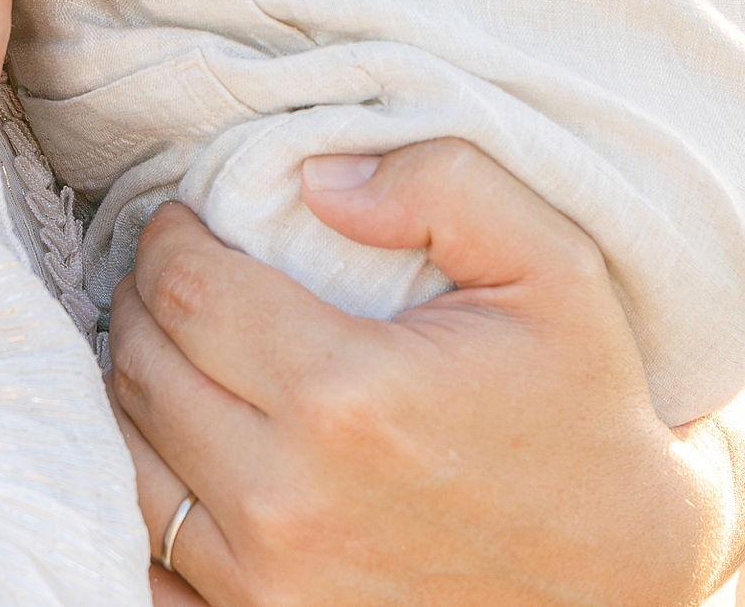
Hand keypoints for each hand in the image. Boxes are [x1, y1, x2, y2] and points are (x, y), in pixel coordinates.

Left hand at [108, 140, 744, 606]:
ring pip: (126, 464)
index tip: (186, 222)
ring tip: (168, 346)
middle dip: (141, 303)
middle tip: (173, 273)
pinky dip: (139, 497)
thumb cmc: (582, 406)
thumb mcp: (553, 265)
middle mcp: (288, 499)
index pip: (187, 293)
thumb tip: (316, 178)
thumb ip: (444, 185)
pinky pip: (148, 561)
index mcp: (346, 395)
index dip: (168, 242)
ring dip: (130, 393)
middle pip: (140, 372)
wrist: (618, 571)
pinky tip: (175, 446)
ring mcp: (267, 581)